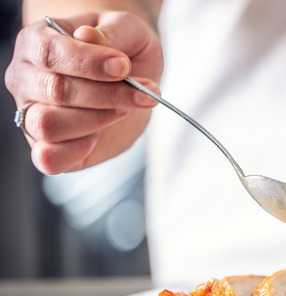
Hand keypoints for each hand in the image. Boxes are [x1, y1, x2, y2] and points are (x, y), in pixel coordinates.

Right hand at [4, 11, 162, 173]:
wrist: (132, 78)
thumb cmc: (123, 50)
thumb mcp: (129, 31)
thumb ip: (112, 32)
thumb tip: (88, 37)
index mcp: (36, 43)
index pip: (50, 53)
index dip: (90, 63)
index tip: (124, 67)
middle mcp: (26, 79)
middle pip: (56, 91)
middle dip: (107, 95)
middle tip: (143, 93)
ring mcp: (31, 115)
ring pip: (49, 125)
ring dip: (97, 120)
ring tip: (123, 110)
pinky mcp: (46, 147)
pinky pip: (48, 158)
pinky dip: (78, 149)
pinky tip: (101, 134)